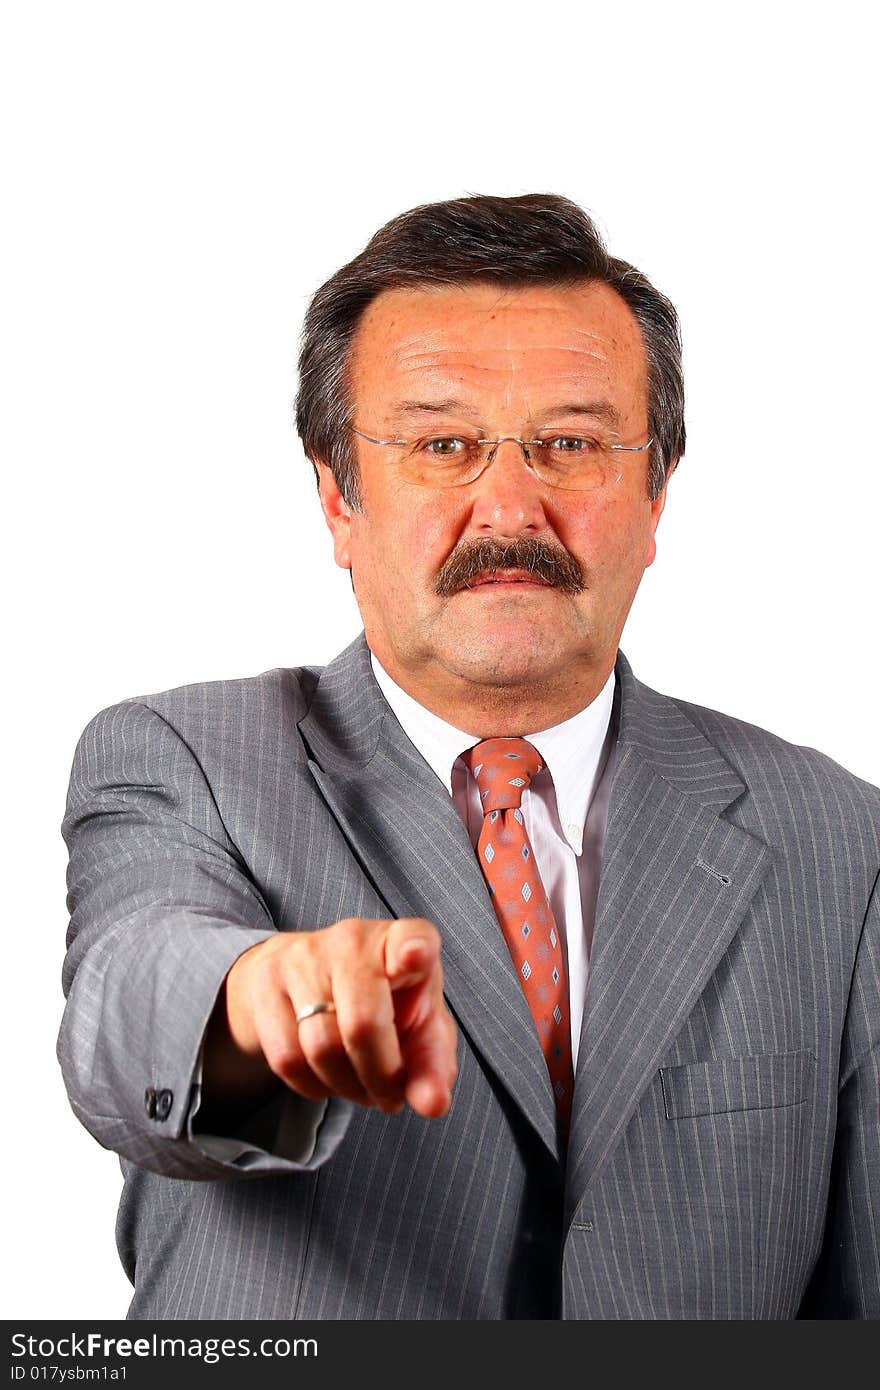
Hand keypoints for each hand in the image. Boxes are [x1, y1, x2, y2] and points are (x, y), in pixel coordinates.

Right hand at [202, 918, 456, 1120]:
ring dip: (347, 1088)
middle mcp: (353, 941)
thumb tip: (432, 1105)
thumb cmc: (381, 1002)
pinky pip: (287, 1059)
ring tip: (361, 1087)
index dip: (414, 950)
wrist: (302, 979)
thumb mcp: (418, 1027)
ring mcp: (303, 959)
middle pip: (364, 1023)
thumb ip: (432, 1066)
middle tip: (389, 1097)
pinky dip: (313, 1086)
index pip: (412, 938)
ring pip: (322, 1048)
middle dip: (381, 1078)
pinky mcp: (265, 985)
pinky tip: (327, 1076)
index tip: (416, 956)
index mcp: (401, 943)